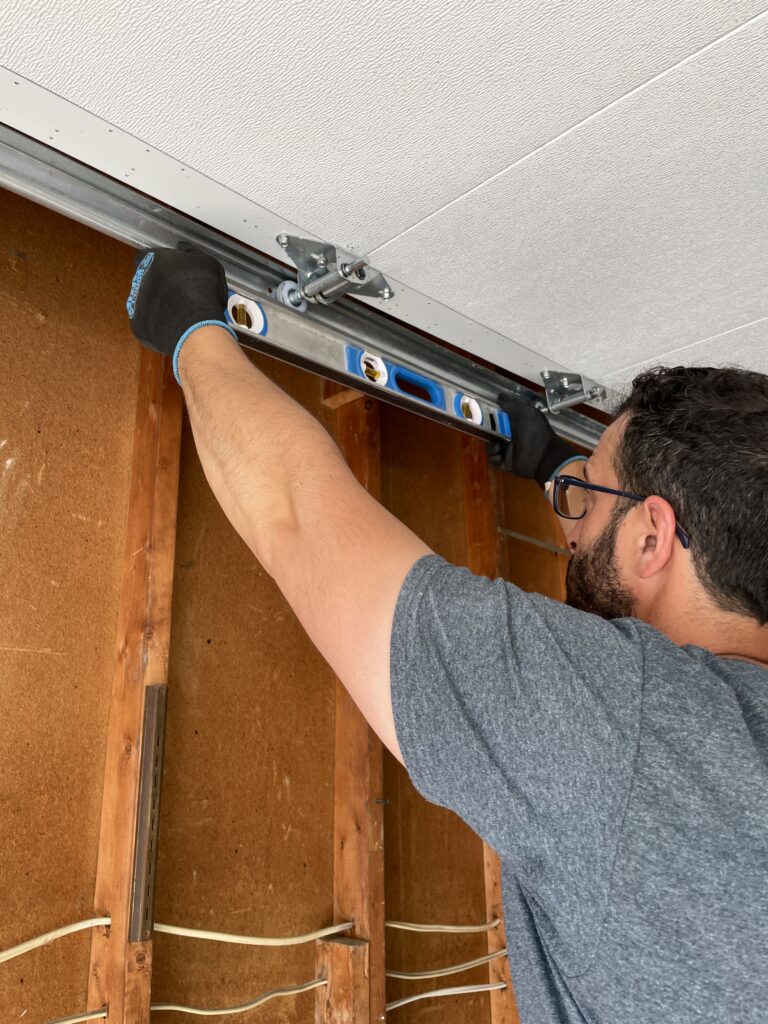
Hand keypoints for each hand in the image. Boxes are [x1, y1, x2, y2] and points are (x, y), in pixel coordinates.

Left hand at [125, 241, 236, 379]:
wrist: (193, 325)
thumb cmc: (200, 290)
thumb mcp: (205, 261)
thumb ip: (190, 252)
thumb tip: (182, 248)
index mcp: (152, 259)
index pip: (147, 255)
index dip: (161, 262)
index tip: (173, 269)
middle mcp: (139, 279)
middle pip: (146, 279)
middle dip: (160, 285)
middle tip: (181, 293)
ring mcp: (135, 303)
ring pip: (146, 302)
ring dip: (160, 305)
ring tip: (181, 312)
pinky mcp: (138, 326)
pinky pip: (148, 323)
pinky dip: (159, 324)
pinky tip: (176, 325)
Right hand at [487, 394, 581, 486]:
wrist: (542, 455)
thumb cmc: (534, 430)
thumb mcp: (523, 411)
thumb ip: (510, 404)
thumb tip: (500, 396)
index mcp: (518, 423)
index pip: (501, 418)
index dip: (492, 416)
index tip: (483, 413)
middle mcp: (513, 436)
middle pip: (494, 432)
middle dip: (488, 431)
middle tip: (485, 430)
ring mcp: (510, 450)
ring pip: (492, 446)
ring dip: (491, 445)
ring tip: (497, 444)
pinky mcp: (507, 463)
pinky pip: (494, 460)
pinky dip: (494, 456)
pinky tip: (500, 453)